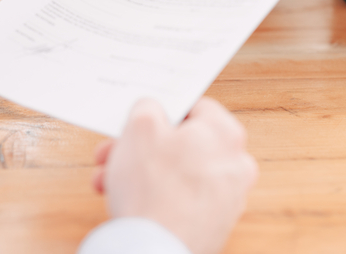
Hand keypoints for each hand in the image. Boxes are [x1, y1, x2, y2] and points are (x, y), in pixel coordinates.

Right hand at [92, 98, 257, 253]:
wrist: (154, 250)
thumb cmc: (153, 191)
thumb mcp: (140, 127)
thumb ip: (148, 107)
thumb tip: (152, 109)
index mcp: (226, 134)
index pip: (195, 107)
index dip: (163, 111)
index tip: (142, 120)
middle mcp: (235, 165)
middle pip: (182, 143)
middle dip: (142, 146)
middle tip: (115, 151)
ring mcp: (226, 198)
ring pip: (177, 172)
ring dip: (142, 172)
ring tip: (110, 179)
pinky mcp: (212, 224)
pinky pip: (181, 199)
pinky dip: (156, 196)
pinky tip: (127, 201)